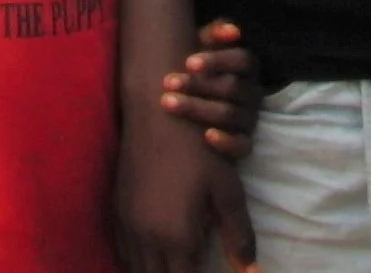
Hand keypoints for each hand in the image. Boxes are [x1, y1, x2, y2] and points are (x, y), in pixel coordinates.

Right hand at [116, 110, 258, 272]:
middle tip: (192, 268)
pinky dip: (137, 263)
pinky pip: (124, 253)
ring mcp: (128, 227)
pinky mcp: (118, 213)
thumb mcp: (227, 190)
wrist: (157, 114)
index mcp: (177, 238)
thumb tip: (253, 271)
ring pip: (136, 271)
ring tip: (174, 266)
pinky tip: (152, 258)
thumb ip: (238, 235)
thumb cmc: (200, 149)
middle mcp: (147, 240)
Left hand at [162, 17, 261, 158]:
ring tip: (168, 103)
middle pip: (232, 88)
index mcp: (247, 67)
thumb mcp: (203, 47)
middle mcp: (253, 92)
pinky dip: (226, 141)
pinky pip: (242, 145)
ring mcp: (250, 119)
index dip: (217, 60)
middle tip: (168, 82)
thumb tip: (232, 31)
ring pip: (231, 114)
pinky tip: (206, 136)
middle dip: (198, 85)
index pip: (242, 60)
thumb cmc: (196, 70)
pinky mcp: (244, 143)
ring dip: (198, 109)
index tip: (188, 62)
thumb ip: (214, 34)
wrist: (193, 106)